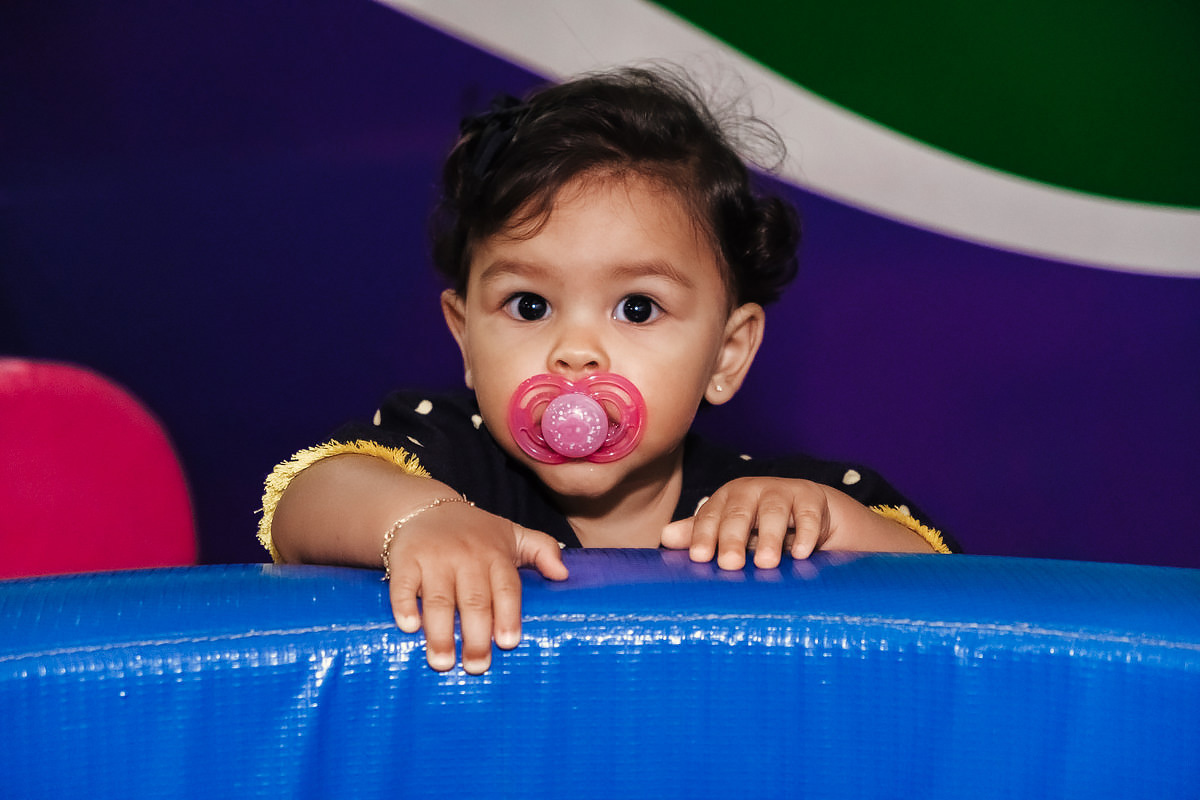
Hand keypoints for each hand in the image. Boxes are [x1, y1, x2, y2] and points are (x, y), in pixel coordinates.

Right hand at [385, 501, 567, 673]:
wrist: (425, 509)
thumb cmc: (475, 532)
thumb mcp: (512, 534)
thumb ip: (542, 550)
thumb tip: (565, 575)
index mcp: (495, 554)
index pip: (506, 587)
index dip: (508, 615)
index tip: (508, 643)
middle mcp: (466, 556)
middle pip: (474, 600)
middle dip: (475, 635)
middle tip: (476, 666)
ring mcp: (434, 558)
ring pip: (438, 599)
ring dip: (440, 632)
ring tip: (443, 662)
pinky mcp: (405, 559)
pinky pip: (402, 585)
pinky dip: (404, 606)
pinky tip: (409, 628)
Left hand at [661, 477, 835, 569]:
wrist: (811, 513)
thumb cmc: (761, 525)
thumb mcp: (731, 530)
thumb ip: (700, 534)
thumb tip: (664, 536)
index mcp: (727, 498)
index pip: (710, 516)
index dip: (704, 536)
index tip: (700, 557)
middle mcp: (752, 491)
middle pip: (739, 513)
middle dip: (732, 538)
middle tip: (730, 564)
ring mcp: (783, 492)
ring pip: (773, 512)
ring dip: (769, 537)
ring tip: (766, 563)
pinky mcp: (811, 499)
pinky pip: (808, 515)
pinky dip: (805, 533)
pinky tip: (801, 554)